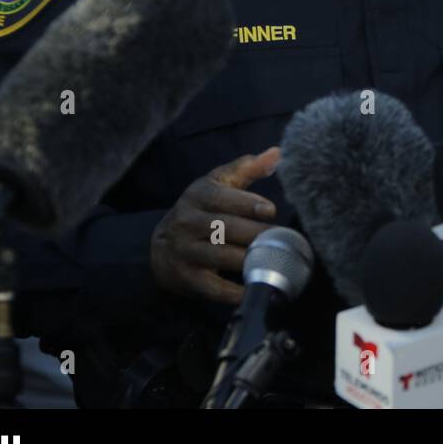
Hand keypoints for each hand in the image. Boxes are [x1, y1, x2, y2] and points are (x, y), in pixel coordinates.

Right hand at [150, 148, 279, 303]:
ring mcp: (185, 251)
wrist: (160, 245)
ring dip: (250, 259)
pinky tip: (255, 287)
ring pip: (221, 256)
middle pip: (225, 227)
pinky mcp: (187, 278)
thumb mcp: (218, 184)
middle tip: (282, 238)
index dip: (247, 203)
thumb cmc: (202, 209)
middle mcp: (188, 222)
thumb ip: (248, 168)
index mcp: (198, 196)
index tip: (270, 210)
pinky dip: (235, 291)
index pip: (222, 197)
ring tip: (275, 260)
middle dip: (256, 233)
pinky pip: (213, 287)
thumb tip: (277, 152)